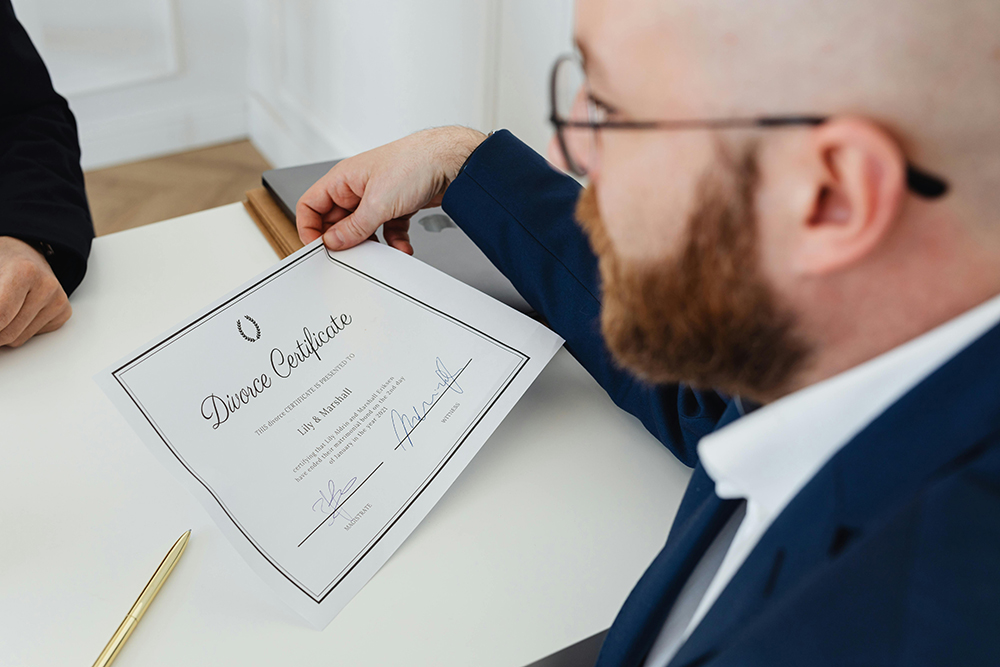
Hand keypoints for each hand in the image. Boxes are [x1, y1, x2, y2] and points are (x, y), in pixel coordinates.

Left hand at [0, 236, 71, 347]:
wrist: (21, 252)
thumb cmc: (0, 261)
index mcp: (25, 272)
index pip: (0, 316)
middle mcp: (47, 286)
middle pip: (9, 332)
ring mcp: (58, 300)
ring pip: (19, 338)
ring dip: (4, 331)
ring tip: (1, 312)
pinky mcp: (63, 312)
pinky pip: (32, 336)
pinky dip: (19, 329)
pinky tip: (17, 311)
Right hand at [296, 126, 485, 253]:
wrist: (452, 162)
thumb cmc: (414, 163)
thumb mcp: (378, 203)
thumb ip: (354, 227)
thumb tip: (334, 241)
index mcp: (343, 179)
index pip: (311, 205)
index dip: (309, 228)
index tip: (318, 247)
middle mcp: (357, 187)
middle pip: (337, 221)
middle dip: (344, 240)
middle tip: (351, 255)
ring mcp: (378, 197)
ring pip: (363, 228)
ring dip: (371, 244)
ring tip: (378, 253)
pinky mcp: (397, 206)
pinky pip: (387, 230)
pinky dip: (394, 241)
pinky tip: (402, 247)